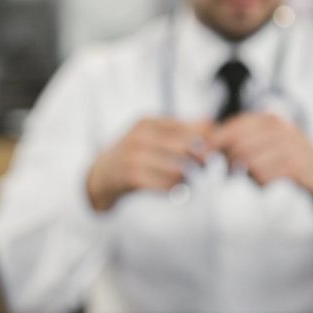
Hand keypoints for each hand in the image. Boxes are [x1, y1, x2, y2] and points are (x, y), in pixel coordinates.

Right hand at [86, 117, 211, 211]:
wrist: (100, 176)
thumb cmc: (134, 154)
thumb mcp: (153, 136)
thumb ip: (182, 128)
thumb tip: (211, 122)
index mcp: (148, 122)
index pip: (190, 129)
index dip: (207, 141)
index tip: (212, 151)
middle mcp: (140, 136)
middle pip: (186, 148)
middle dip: (201, 159)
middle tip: (205, 166)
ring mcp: (134, 156)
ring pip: (178, 169)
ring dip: (188, 178)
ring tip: (189, 181)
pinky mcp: (130, 176)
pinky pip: (165, 185)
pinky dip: (175, 189)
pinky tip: (175, 190)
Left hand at [209, 112, 312, 203]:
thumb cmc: (288, 155)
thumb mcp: (268, 140)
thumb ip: (242, 139)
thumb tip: (207, 145)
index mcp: (269, 119)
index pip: (234, 126)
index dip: (215, 139)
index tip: (202, 152)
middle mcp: (278, 128)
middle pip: (239, 144)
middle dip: (229, 161)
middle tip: (231, 171)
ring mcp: (288, 146)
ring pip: (250, 162)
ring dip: (247, 174)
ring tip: (254, 177)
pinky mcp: (295, 165)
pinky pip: (264, 175)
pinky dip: (260, 183)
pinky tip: (266, 182)